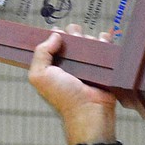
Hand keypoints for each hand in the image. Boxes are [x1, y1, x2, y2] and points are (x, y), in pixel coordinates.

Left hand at [28, 27, 117, 144]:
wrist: (89, 109)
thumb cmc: (64, 97)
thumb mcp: (40, 76)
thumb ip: (40, 53)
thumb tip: (55, 35)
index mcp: (52, 65)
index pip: (52, 42)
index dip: (55, 34)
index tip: (58, 35)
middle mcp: (69, 63)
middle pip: (72, 36)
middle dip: (74, 34)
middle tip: (75, 44)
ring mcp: (86, 63)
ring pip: (88, 38)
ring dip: (89, 39)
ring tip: (88, 53)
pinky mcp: (103, 64)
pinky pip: (104, 44)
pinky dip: (104, 40)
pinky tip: (101, 44)